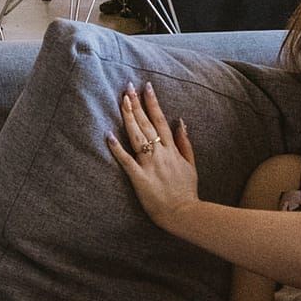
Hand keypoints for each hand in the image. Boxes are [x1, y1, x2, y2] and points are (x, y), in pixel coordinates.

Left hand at [106, 83, 199, 229]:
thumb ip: (185, 143)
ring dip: (128, 117)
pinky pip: (126, 161)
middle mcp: (160, 153)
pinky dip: (117, 148)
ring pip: (137, 136)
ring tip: (122, 101)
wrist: (184, 213)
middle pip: (146, 124)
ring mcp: (149, 165)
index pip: (160, 120)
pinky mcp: (139, 178)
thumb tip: (182, 122)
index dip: (153, 102)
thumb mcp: (191, 164)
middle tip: (128, 86)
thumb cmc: (186, 190)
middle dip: (137, 104)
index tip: (146, 87)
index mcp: (172, 149)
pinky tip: (109, 135)